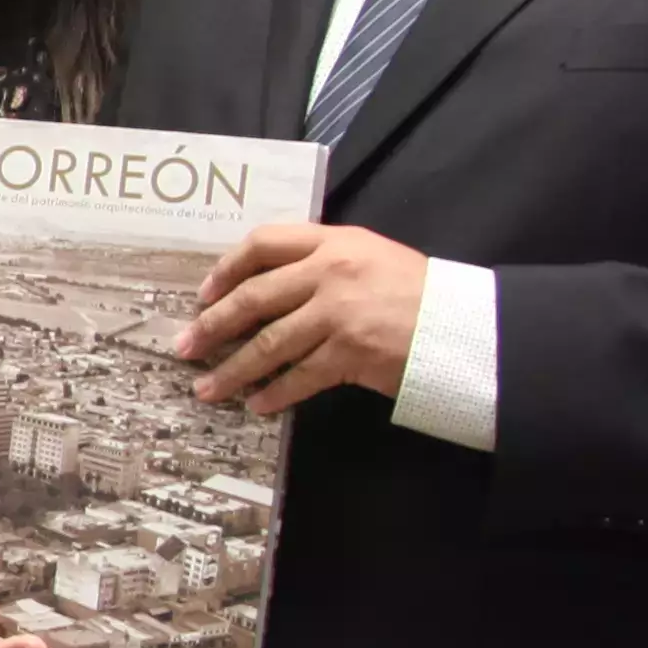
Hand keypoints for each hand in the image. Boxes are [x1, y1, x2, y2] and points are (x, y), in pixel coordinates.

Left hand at [179, 219, 426, 416]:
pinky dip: (274, 393)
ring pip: (268, 343)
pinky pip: (299, 376)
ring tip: (207, 389)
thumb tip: (264, 288)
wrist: (462, 325)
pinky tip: (257, 404)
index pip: (264, 243)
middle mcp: (331, 272)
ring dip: (232, 370)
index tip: (203, 294)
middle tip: (185, 347)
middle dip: (212, 326)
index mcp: (334, 242)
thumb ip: (323, 263)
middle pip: (254, 298)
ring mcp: (339, 313)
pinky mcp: (350, 352)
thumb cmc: (415, 292)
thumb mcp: (369, 258)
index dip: (226, 268)